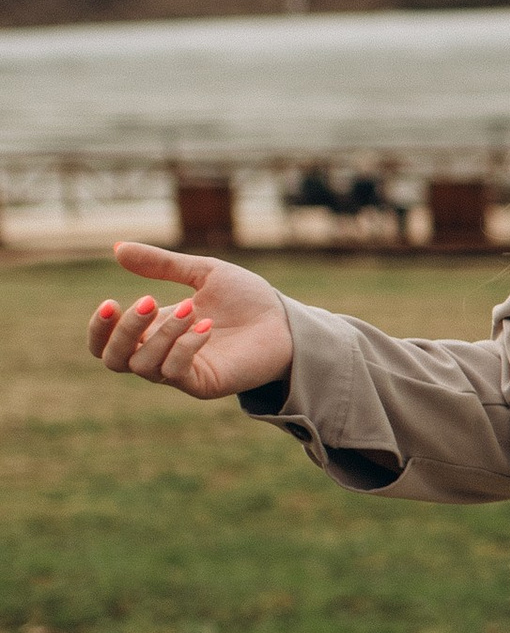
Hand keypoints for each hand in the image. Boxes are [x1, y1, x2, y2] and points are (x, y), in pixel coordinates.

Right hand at [87, 242, 292, 400]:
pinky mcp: (203, 384)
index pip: (105, 344)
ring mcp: (181, 372)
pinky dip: (184, 346)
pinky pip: (175, 372)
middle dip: (123, 330)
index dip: (98, 329)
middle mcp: (161, 354)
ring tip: (190, 309)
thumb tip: (117, 248)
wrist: (287, 322)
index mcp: (153, 330)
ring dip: (162, 332)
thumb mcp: (202, 273)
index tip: (111, 302)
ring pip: (143, 365)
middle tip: (148, 300)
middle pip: (114, 359)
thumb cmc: (247, 300)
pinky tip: (206, 327)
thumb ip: (161, 264)